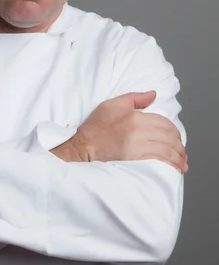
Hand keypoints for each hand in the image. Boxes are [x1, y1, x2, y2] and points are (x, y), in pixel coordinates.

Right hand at [51, 91, 187, 172]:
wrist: (82, 149)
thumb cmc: (95, 128)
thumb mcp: (112, 105)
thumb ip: (135, 98)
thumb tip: (153, 95)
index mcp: (134, 117)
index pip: (164, 122)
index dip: (174, 131)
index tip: (176, 138)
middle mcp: (138, 132)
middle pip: (168, 137)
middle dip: (179, 146)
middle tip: (181, 152)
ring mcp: (136, 148)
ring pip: (166, 151)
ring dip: (177, 158)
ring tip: (181, 163)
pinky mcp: (134, 161)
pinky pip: (158, 162)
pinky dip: (169, 166)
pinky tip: (173, 169)